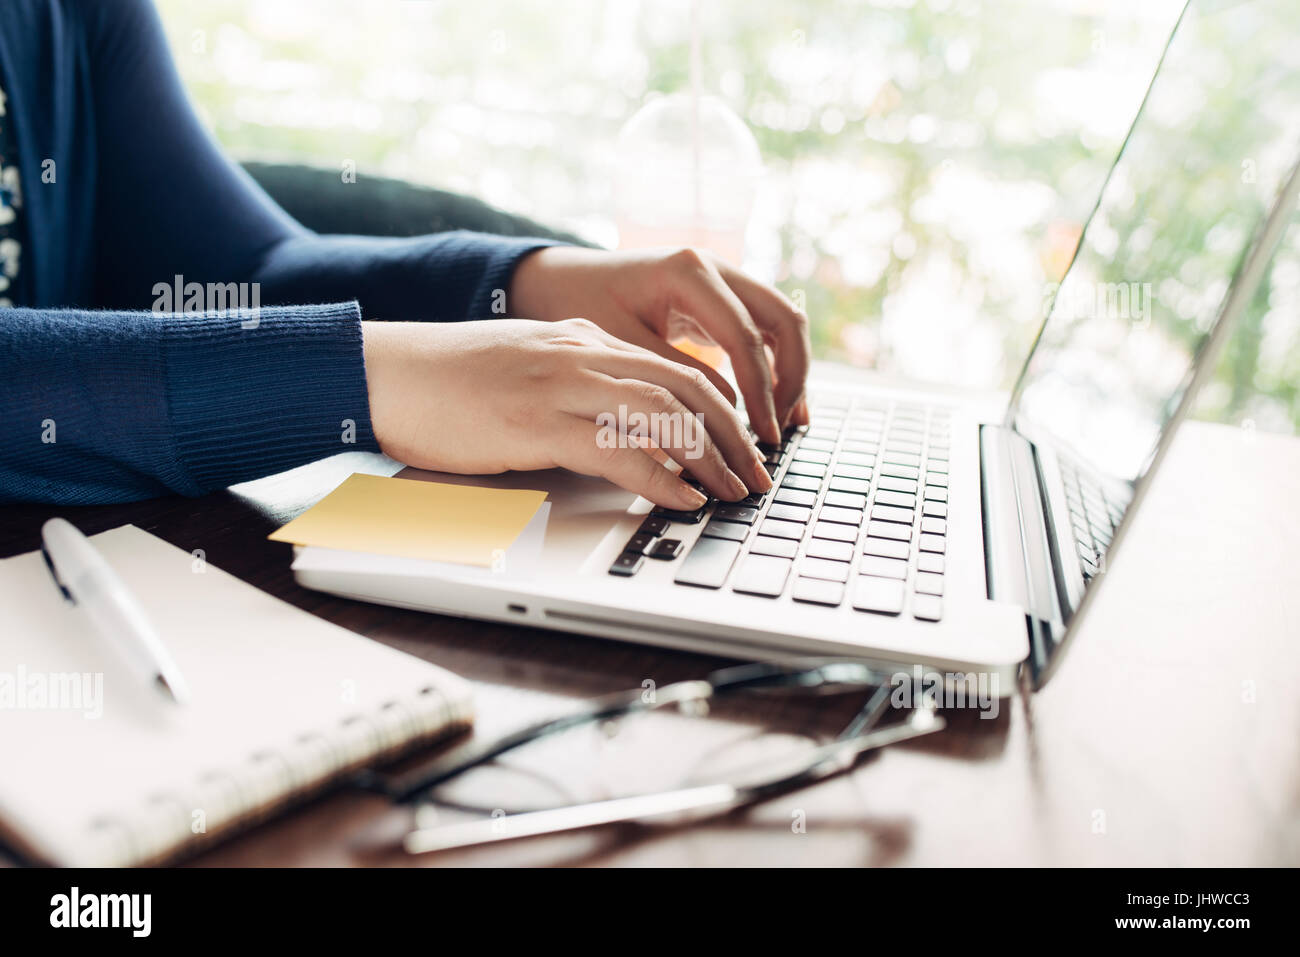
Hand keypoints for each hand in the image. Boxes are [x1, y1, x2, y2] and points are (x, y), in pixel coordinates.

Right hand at [361, 318, 773, 507]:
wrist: (385, 373)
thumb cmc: (451, 380)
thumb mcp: (529, 368)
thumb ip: (578, 384)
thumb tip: (622, 424)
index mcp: (585, 341)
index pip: (678, 369)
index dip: (725, 410)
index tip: (747, 444)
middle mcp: (583, 354)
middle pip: (688, 389)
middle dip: (736, 437)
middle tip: (760, 474)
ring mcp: (562, 385)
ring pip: (666, 415)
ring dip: (713, 459)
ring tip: (736, 491)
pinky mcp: (537, 422)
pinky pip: (619, 450)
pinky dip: (662, 478)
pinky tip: (684, 498)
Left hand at [508, 246, 810, 444]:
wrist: (559, 279)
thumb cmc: (578, 304)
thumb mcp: (621, 345)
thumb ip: (674, 376)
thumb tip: (726, 416)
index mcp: (688, 273)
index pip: (745, 337)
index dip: (761, 391)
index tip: (763, 435)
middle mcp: (714, 268)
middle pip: (784, 320)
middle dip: (792, 379)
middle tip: (782, 430)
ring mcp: (721, 280)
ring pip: (782, 324)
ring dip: (790, 372)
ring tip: (788, 424)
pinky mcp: (719, 299)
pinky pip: (763, 330)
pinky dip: (773, 366)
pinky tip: (772, 406)